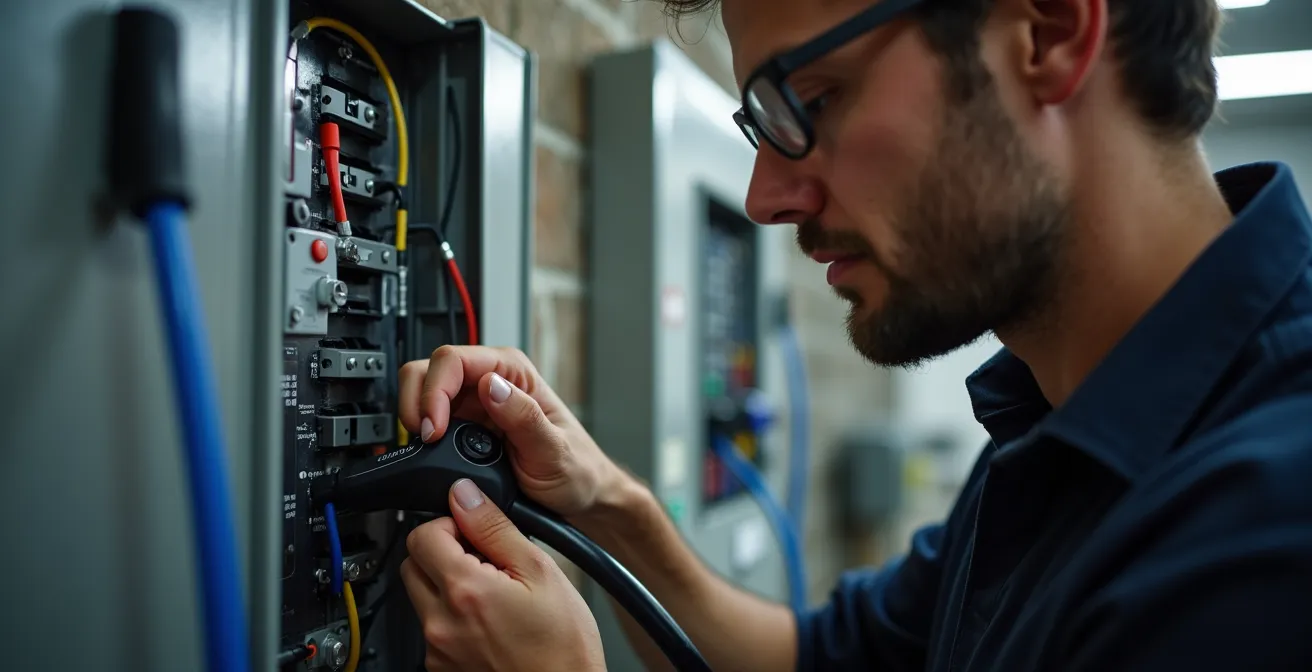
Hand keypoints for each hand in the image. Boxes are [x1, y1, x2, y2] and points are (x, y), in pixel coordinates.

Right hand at [399, 345, 627, 517]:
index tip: (434, 429)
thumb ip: (524, 417)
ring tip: (429, 448)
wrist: (579, 497)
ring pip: (422, 392)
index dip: (434, 391)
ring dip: (416, 419)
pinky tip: (435, 455)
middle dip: (417, 402)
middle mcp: (490, 381)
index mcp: (512, 372)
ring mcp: (473, 405)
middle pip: (428, 369)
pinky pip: (428, 421)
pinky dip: (421, 436)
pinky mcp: (463, 429)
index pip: (453, 360)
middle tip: (425, 439)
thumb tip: (492, 386)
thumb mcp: (554, 449)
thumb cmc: (576, 469)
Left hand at [400, 478, 604, 671]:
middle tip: (483, 560)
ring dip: (447, 584)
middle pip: (413, 564)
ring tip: (492, 592)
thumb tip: (466, 496)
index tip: (474, 533)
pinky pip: (433, 627)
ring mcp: (437, 650)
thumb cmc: (563, 645)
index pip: (422, 535)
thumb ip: (495, 528)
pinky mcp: (440, 667)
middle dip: (443, 552)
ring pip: (422, 595)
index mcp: (465, 591)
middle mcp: (440, 623)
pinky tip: (488, 619)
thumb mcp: (540, 570)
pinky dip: (452, 615)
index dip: (450, 525)